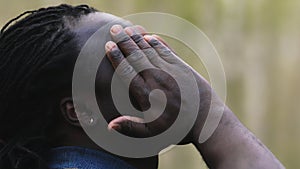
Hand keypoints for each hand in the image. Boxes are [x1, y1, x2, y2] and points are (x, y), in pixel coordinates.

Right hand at [104, 24, 213, 142]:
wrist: (207, 120)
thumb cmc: (178, 129)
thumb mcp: (152, 133)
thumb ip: (131, 127)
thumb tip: (109, 125)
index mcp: (146, 94)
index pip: (127, 71)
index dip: (117, 57)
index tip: (109, 46)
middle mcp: (156, 79)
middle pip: (137, 56)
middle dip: (124, 41)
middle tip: (115, 29)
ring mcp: (170, 71)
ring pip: (150, 51)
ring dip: (138, 38)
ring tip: (128, 29)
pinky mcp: (182, 67)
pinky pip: (166, 51)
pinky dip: (157, 42)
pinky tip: (150, 36)